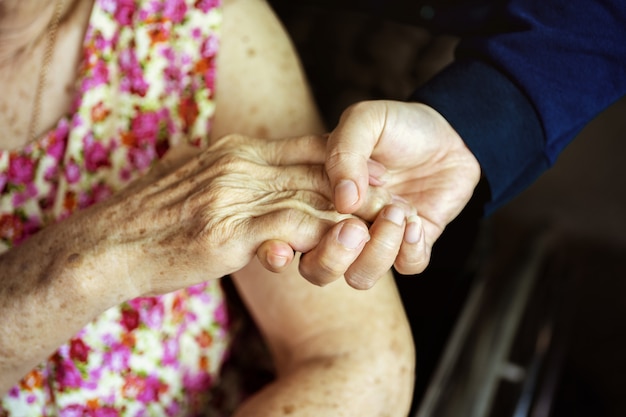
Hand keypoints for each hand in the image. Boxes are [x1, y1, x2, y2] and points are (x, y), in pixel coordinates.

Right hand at [93, 134, 384, 295]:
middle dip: (359, 185)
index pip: (304, 147)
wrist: (109, 243)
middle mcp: (239, 167)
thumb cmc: (149, 217)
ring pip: (312, 195)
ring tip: (382, 224)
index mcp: (234, 152)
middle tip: (394, 197)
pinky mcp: (229, 232)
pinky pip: (290, 226)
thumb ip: (222, 171)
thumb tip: (238, 169)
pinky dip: (322, 233)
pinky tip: (343, 243)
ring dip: (351, 210)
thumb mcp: (189, 177)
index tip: (369, 174)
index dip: (343, 161)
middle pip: (317, 170)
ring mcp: (235, 197)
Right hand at [298, 100, 480, 288]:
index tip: (280, 248)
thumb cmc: (395, 125)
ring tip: (395, 210)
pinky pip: (406, 267)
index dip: (275, 252)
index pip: (285, 238)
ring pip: (360, 277)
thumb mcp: (364, 121)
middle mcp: (341, 228)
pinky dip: (410, 249)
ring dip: (377, 251)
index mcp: (316, 202)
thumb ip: (344, 151)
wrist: (446, 131)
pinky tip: (414, 220)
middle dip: (332, 257)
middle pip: (317, 271)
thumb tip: (343, 200)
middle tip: (354, 226)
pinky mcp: (411, 246)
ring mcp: (376, 241)